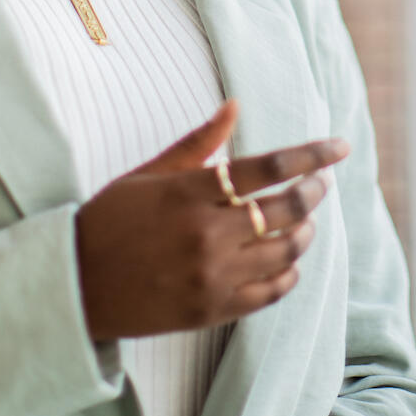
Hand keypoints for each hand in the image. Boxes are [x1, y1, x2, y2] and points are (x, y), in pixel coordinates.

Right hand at [74, 101, 348, 340]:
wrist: (78, 281)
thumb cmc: (110, 217)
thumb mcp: (148, 173)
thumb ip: (196, 143)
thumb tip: (234, 106)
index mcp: (188, 192)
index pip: (266, 168)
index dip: (309, 156)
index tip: (337, 147)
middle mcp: (205, 234)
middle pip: (286, 209)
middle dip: (314, 191)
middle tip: (321, 182)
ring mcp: (212, 276)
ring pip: (286, 251)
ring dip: (305, 231)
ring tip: (306, 220)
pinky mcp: (213, 310)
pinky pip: (272, 291)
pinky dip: (289, 272)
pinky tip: (288, 259)